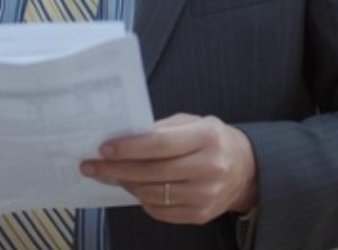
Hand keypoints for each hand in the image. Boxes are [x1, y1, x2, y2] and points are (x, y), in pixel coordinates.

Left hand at [80, 113, 257, 224]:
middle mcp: (208, 168)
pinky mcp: (200, 215)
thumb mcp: (192, 123)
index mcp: (206, 138)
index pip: (159, 144)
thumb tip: (123, 138)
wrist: (245, 169)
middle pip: (151, 172)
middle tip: (92, 166)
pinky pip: (160, 211)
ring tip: (110, 175)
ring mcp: (205, 195)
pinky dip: (141, 199)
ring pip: (152, 194)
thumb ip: (161, 129)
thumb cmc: (212, 140)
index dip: (128, 147)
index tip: (103, 148)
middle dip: (116, 169)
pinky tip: (133, 187)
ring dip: (125, 184)